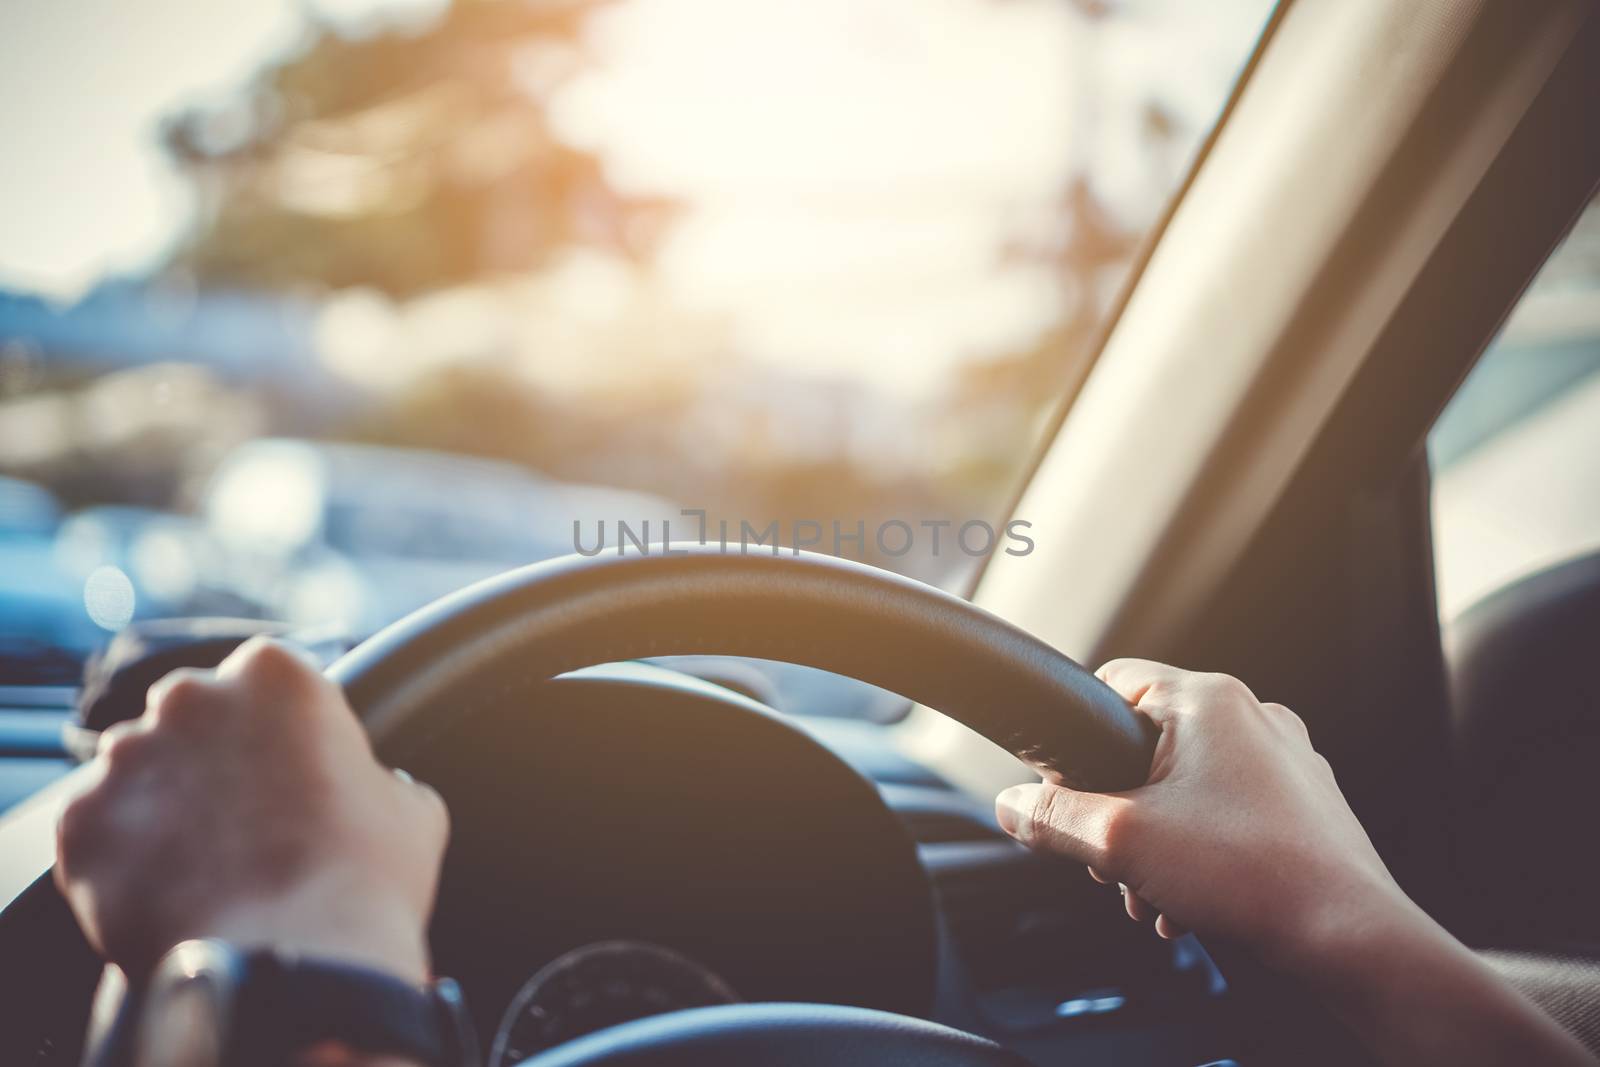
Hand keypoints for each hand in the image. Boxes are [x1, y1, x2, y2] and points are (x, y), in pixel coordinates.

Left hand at [55, 638, 447, 983]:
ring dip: (160, 807)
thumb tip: (377, 794)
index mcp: (275, 675)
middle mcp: (190, 699)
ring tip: (203, 869)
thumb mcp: (409, 809)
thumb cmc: (363, 879)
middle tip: (243, 821)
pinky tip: (168, 896)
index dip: (277, 729)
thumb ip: (379, 780)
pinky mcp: (80, 824)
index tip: (289, 771)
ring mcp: (126, 760)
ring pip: (134, 773)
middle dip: (208, 757)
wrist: (291, 965)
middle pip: (188, 714)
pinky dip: (121, 860)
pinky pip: (95, 833)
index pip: (263, 678)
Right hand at [995, 658, 1408, 968]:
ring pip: (1189, 785)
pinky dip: (1201, 851)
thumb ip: (1052, 817)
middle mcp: (1254, 718)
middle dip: (1119, 808)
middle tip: (1114, 858)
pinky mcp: (1305, 805)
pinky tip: (1192, 900)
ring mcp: (1286, 761)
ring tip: (1155, 891)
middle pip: (1149, 744)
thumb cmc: (1249, 877)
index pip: (1114, 681)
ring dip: (1158, 839)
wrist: (1347, 938)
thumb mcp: (1118, 842)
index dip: (1078, 737)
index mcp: (1209, 701)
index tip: (1068, 789)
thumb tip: (1013, 806)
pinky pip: (1230, 813)